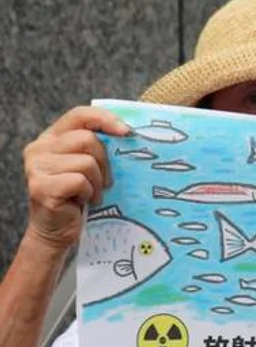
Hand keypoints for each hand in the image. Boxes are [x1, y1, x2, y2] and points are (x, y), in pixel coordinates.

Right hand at [22, 106, 129, 250]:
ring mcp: (37, 167)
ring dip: (97, 182)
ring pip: (86, 162)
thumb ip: (96, 148)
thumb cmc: (77, 198)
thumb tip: (128, 134)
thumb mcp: (87, 167)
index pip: (79, 115)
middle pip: (87, 139)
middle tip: (105, 182)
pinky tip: (82, 202)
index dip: (104, 119)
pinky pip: (80, 181)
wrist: (57, 231)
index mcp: (51, 138)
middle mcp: (39, 148)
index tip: (127, 132)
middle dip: (105, 163)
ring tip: (91, 194)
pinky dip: (89, 194)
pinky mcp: (41, 186)